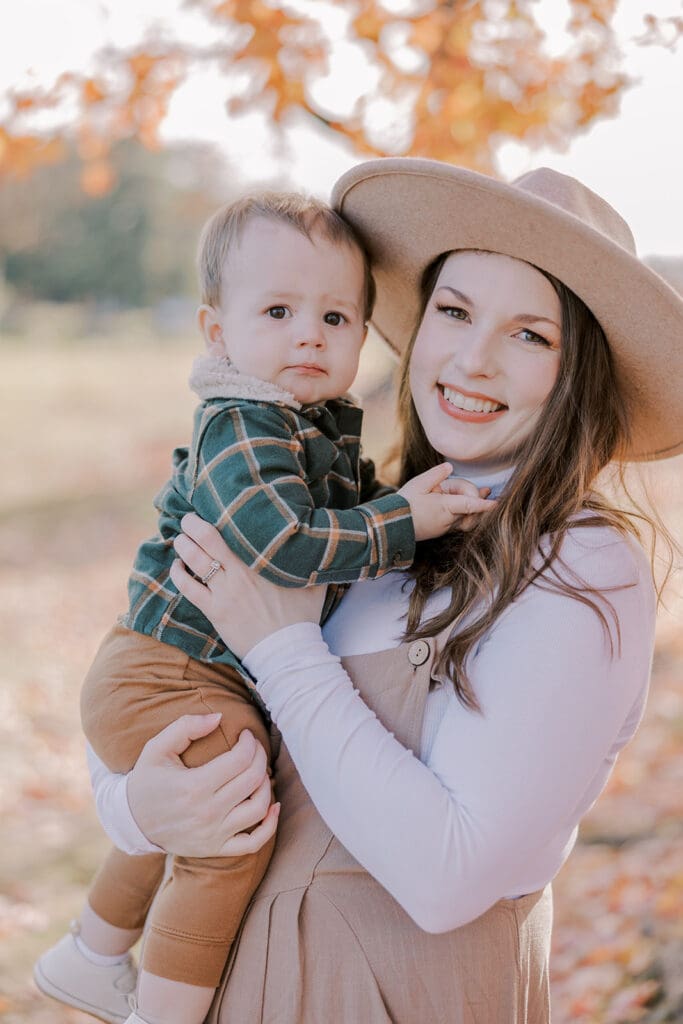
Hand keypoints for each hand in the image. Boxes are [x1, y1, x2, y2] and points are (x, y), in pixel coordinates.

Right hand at [127, 714, 278, 857]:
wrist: (132, 822)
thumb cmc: (147, 780)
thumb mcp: (157, 748)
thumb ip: (186, 726)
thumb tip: (220, 718)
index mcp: (194, 787)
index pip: (240, 760)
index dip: (250, 743)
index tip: (246, 734)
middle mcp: (207, 813)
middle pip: (253, 780)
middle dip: (260, 757)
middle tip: (254, 747)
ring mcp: (213, 834)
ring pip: (259, 808)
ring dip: (266, 785)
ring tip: (258, 771)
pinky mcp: (216, 849)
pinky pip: (253, 843)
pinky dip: (269, 825)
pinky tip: (273, 806)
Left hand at [170, 513, 326, 659]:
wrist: (288, 651)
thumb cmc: (302, 618)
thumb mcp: (314, 584)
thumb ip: (316, 561)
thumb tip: (322, 542)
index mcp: (262, 561)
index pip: (235, 529)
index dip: (221, 515)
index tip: (215, 508)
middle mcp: (240, 572)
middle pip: (207, 538)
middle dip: (192, 524)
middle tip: (188, 519)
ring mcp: (225, 592)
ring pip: (194, 559)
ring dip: (183, 545)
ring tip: (181, 539)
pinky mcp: (215, 611)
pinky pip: (187, 588)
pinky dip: (178, 574)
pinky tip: (177, 566)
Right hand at [398, 463, 495, 540]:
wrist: (391, 526)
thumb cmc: (403, 504)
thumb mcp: (418, 484)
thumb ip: (436, 475)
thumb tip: (450, 467)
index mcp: (444, 507)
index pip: (469, 504)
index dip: (484, 504)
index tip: (497, 504)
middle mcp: (448, 520)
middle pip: (470, 508)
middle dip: (475, 497)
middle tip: (485, 489)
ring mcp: (445, 527)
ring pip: (467, 516)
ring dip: (474, 505)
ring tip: (484, 493)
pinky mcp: (442, 530)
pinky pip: (460, 521)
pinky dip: (467, 512)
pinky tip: (468, 504)